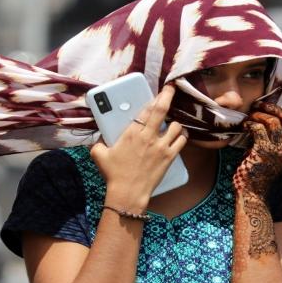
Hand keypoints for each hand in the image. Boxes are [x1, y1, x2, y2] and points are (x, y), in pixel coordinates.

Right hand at [92, 84, 187, 210]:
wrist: (128, 193)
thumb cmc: (114, 175)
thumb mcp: (99, 155)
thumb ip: (99, 142)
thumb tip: (99, 138)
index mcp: (131, 133)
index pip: (146, 109)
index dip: (155, 98)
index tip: (160, 91)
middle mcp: (148, 136)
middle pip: (162, 110)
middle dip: (168, 96)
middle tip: (172, 89)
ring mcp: (161, 146)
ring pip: (176, 126)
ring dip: (176, 122)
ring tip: (174, 123)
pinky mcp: (169, 157)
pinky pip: (182, 141)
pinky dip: (182, 136)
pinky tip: (180, 135)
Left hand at [234, 102, 281, 195]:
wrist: (253, 192)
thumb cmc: (259, 171)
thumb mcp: (273, 152)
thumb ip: (274, 137)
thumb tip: (264, 116)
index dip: (278, 110)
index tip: (266, 106)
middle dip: (268, 108)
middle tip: (256, 106)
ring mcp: (278, 149)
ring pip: (270, 121)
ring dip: (257, 116)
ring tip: (248, 119)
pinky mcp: (263, 151)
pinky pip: (257, 128)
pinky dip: (249, 124)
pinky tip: (244, 127)